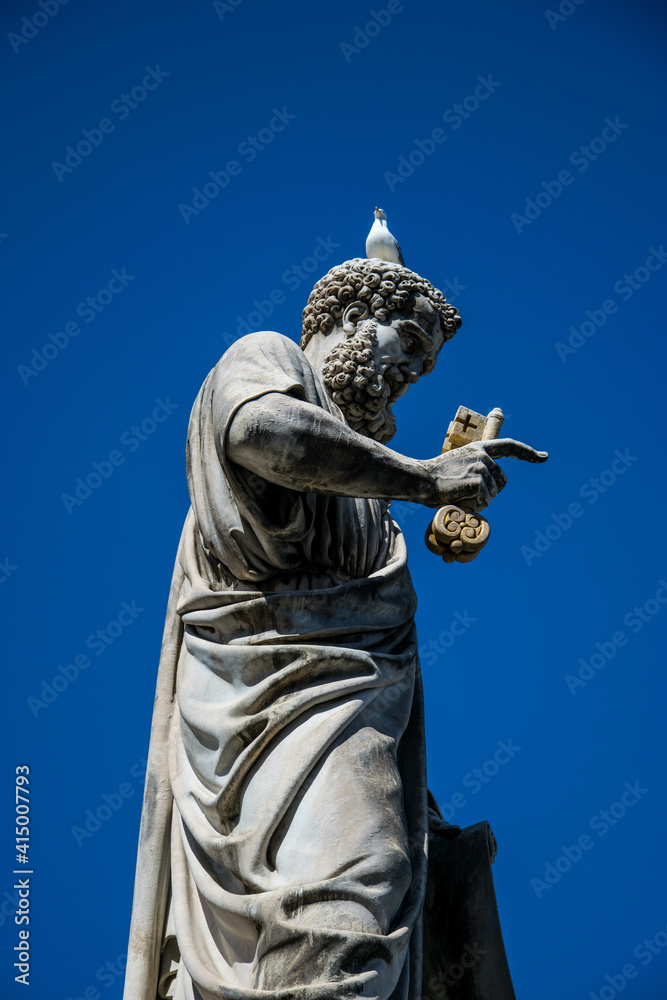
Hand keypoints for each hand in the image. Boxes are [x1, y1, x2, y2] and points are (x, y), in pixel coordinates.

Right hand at [423, 439, 547, 509]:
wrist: (420, 480)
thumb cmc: (435, 478)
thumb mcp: (458, 466)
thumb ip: (475, 470)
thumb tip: (488, 490)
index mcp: (478, 449)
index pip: (508, 447)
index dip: (527, 453)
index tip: (543, 456)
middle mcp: (482, 456)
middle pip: (503, 481)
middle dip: (492, 493)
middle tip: (470, 496)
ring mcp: (480, 467)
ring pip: (494, 493)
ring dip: (481, 501)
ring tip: (461, 496)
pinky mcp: (477, 481)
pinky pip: (485, 501)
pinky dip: (475, 506)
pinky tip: (461, 500)